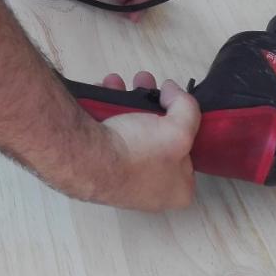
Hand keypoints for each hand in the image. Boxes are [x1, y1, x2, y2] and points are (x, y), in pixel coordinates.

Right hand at [90, 71, 198, 211]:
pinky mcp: (99, 165)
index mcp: (177, 192)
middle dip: (150, 105)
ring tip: (117, 83)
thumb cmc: (137, 154)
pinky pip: (110, 135)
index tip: (172, 105)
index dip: (183, 125)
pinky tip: (104, 92)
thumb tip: (173, 92)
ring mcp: (123, 179)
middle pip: (158, 138)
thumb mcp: (179, 129)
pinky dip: (107, 111)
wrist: (86, 159)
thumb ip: (187, 107)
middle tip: (144, 84)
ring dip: (126, 102)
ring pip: (132, 132)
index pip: (189, 154)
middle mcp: (151, 191)